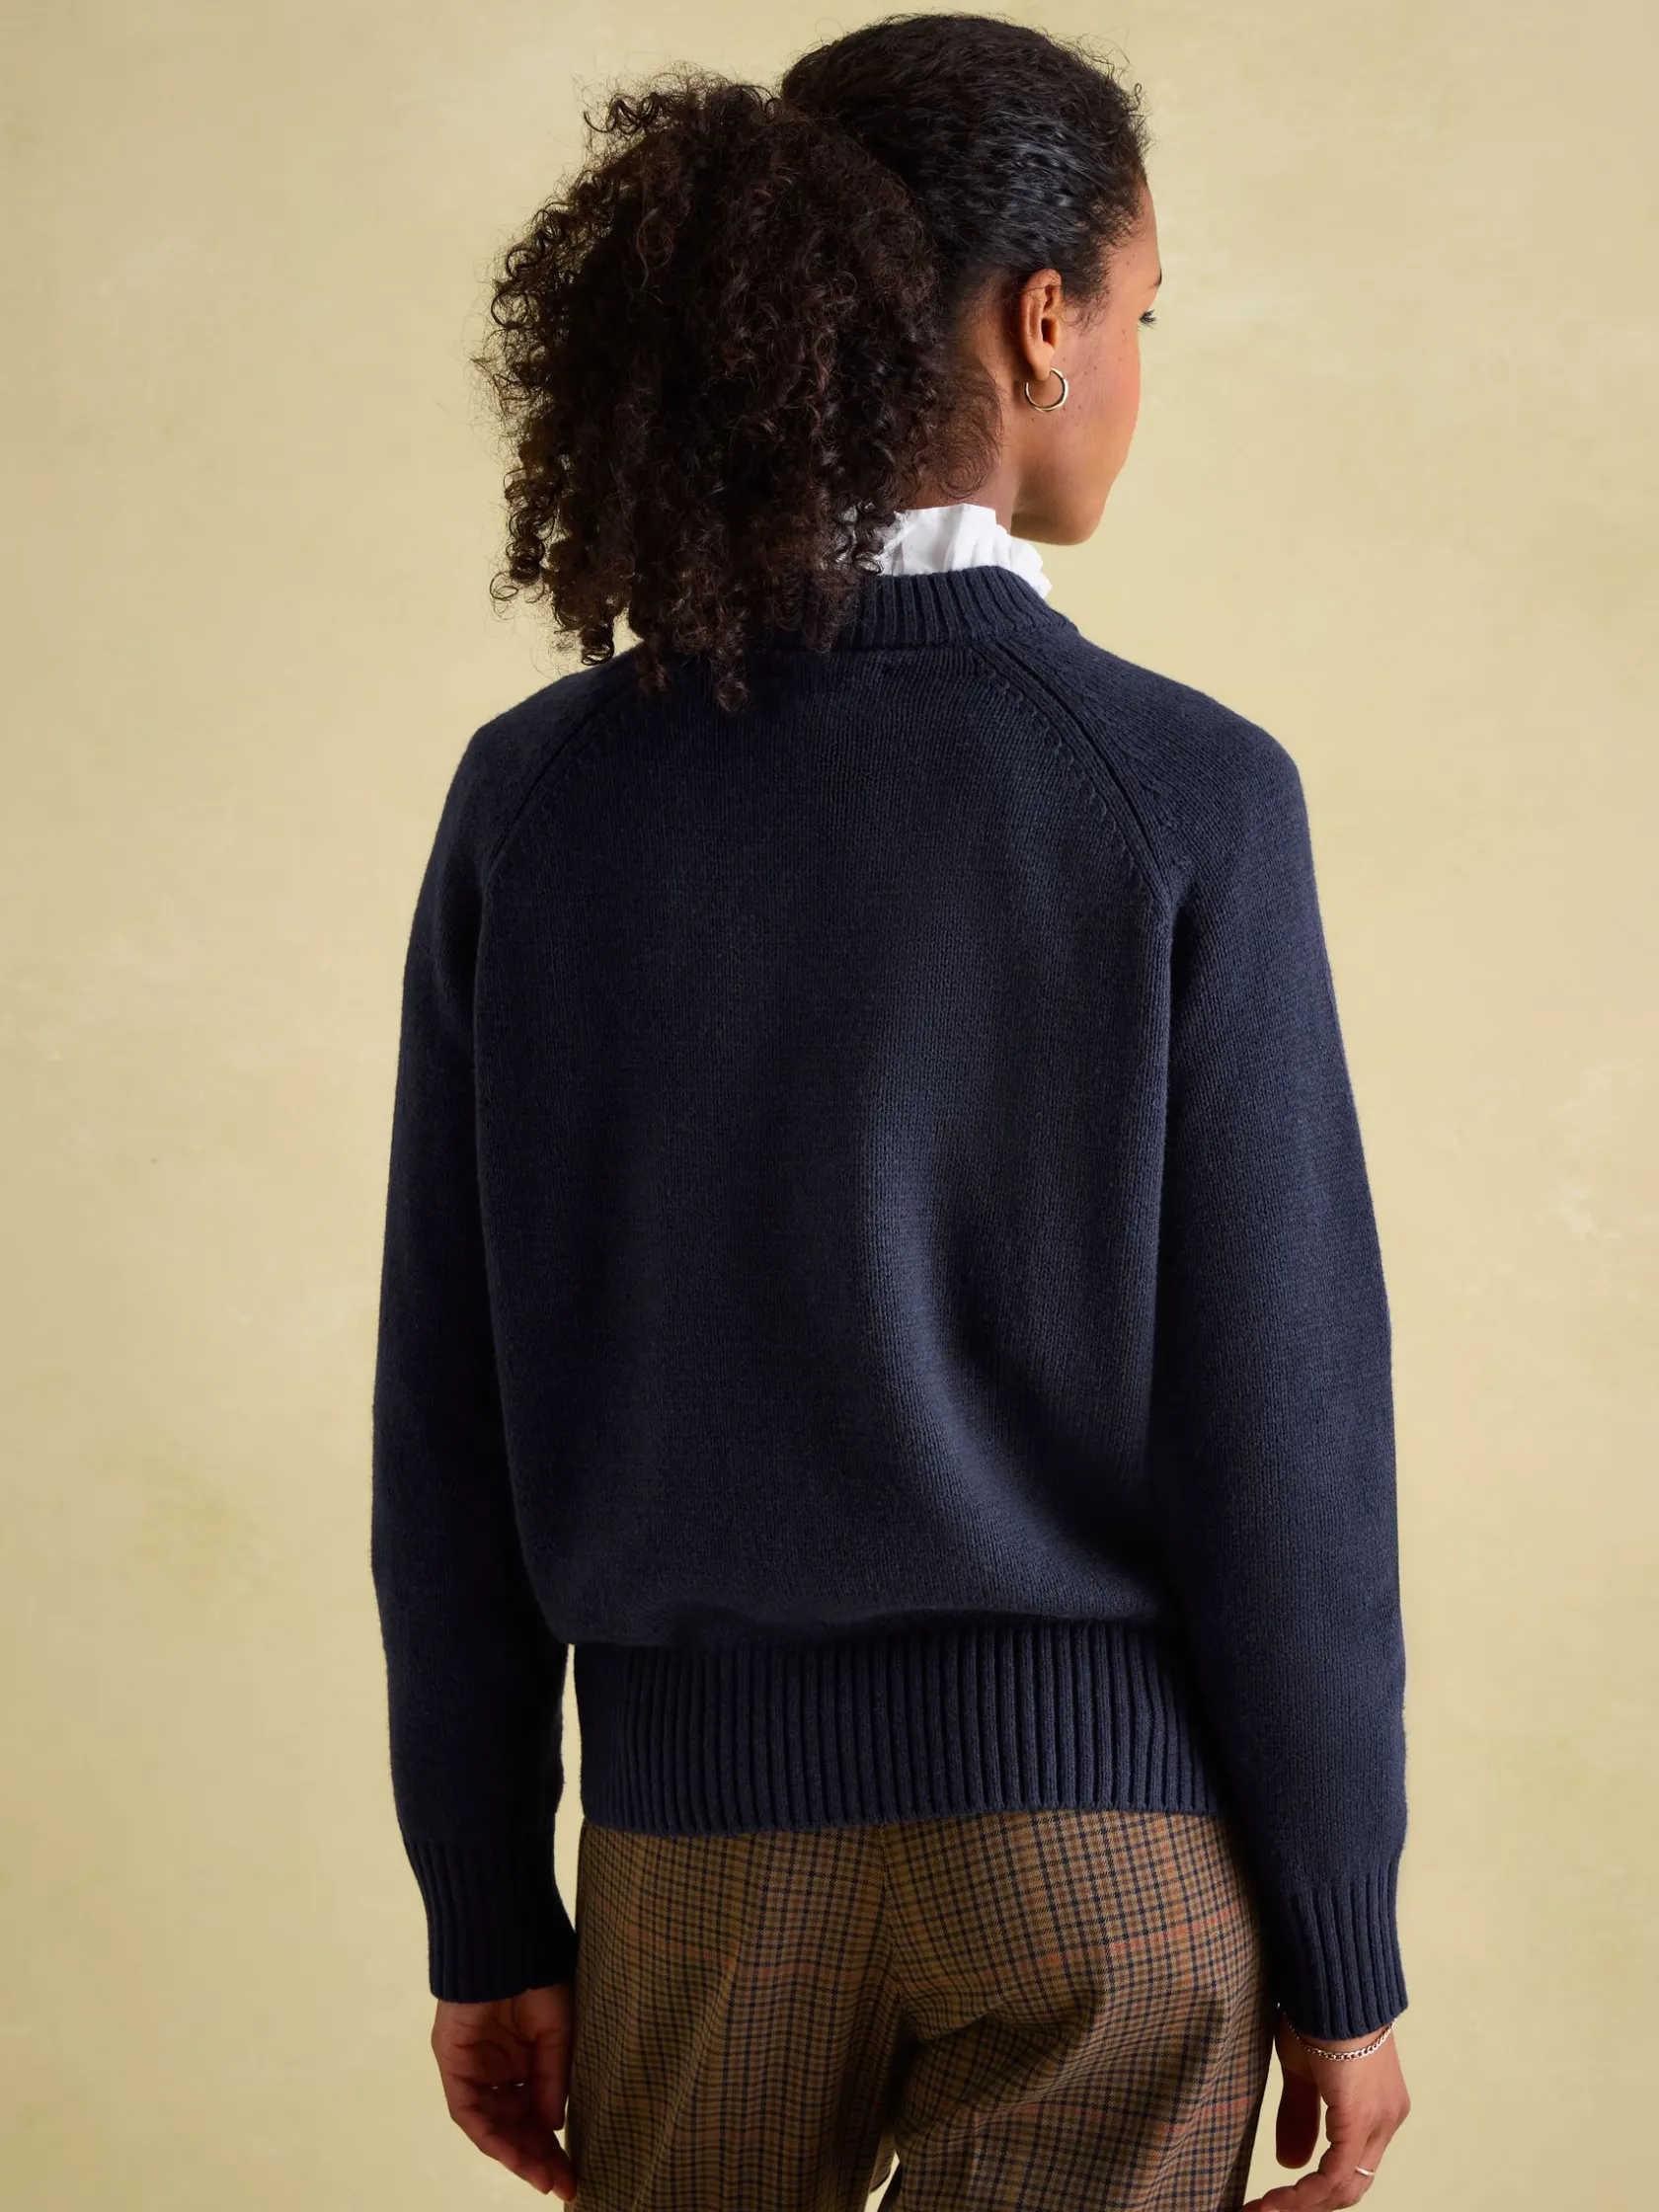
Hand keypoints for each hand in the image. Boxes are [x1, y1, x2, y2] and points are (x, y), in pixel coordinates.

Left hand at [430, 1981, 578, 2199]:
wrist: (507, 1939)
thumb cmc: (539, 1973)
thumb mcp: (557, 2032)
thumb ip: (551, 2078)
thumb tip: (552, 2126)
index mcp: (522, 2058)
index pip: (535, 2111)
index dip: (553, 2144)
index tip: (575, 2172)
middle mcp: (496, 2069)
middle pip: (514, 2125)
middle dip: (537, 2157)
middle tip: (563, 2184)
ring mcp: (473, 2068)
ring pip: (492, 2125)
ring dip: (516, 2154)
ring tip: (543, 2176)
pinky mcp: (453, 2063)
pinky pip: (468, 2111)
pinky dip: (489, 2134)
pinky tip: (513, 2153)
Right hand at [1242, 2011, 1409, 2208]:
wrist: (1329, 1981)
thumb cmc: (1315, 2011)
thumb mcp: (1303, 2070)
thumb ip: (1299, 2116)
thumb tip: (1290, 2165)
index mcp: (1376, 2108)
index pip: (1350, 2166)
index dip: (1314, 2191)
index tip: (1274, 2201)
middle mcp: (1386, 2120)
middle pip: (1350, 2186)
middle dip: (1306, 2206)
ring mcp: (1378, 2122)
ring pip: (1345, 2187)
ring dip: (1300, 2206)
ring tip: (1261, 2211)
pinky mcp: (1359, 2118)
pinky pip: (1335, 2174)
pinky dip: (1305, 2194)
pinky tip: (1276, 2201)